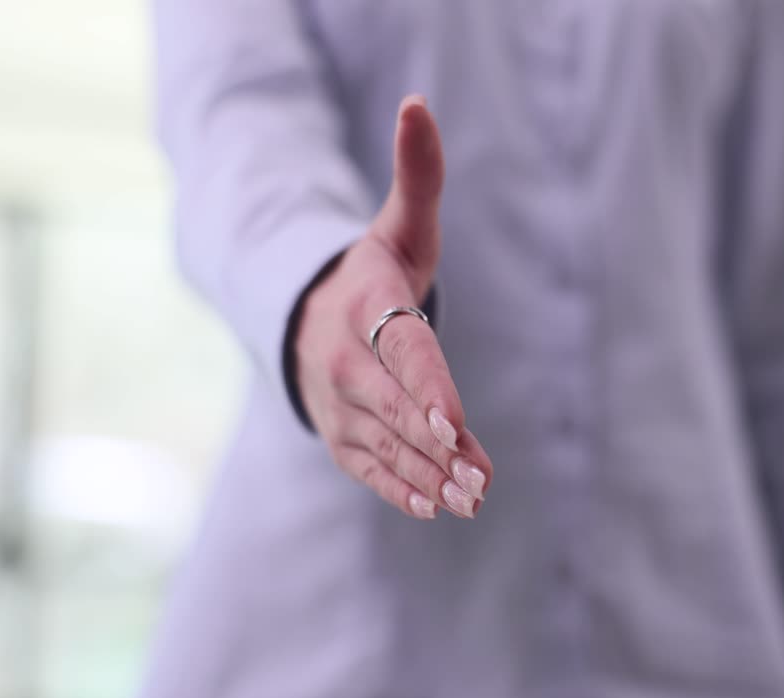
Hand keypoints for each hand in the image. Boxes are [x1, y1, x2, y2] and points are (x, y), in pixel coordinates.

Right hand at [294, 95, 491, 519]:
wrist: (305, 314)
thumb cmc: (374, 271)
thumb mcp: (398, 226)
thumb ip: (417, 175)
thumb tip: (418, 104)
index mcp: (365, 307)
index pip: (401, 350)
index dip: (425, 387)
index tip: (451, 422)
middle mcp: (344, 361)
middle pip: (394, 408)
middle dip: (435, 445)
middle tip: (478, 480)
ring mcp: (337, 404)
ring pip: (385, 444)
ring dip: (427, 475)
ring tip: (471, 499)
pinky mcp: (340, 436)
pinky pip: (367, 466)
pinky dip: (397, 488)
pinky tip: (431, 508)